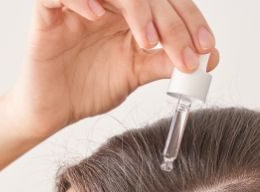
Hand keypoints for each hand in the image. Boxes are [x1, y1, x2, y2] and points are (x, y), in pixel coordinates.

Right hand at [4, 0, 219, 139]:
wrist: (52, 111)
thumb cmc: (88, 88)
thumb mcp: (136, 74)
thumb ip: (167, 62)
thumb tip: (210, 58)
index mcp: (131, 12)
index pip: (168, 1)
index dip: (191, 21)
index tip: (206, 48)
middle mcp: (108, 2)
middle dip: (171, 22)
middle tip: (184, 54)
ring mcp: (80, 5)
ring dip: (137, 8)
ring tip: (147, 42)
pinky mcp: (49, 12)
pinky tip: (97, 16)